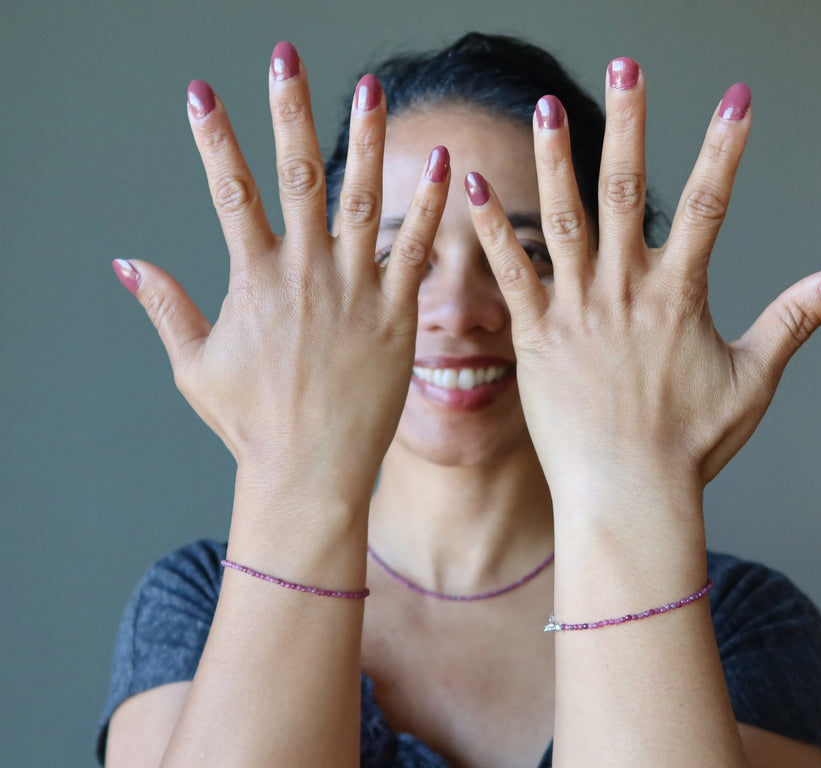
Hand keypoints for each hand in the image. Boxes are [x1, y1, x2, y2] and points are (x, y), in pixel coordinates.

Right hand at [113, 42, 449, 506]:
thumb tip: (124, 262)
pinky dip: (430, 207)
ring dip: (369, 140)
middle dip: (289, 111)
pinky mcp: (397, 316)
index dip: (213, 139)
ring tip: (373, 87)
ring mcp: (354, 292)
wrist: (309, 471)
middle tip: (289, 57)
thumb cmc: (251, 424)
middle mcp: (305, 275)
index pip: (228, 192)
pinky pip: (417, 251)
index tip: (202, 92)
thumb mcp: (194, 365)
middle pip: (298, 177)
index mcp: (254, 281)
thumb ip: (165, 306)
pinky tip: (446, 163)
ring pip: (362, 201)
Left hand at [466, 60, 820, 508]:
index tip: (737, 98)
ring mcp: (577, 310)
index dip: (726, 148)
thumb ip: (797, 317)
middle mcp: (626, 291)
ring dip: (556, 160)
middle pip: (629, 191)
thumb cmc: (690, 445)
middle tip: (628, 65)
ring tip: (547, 106)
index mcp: (679, 296)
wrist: (627, 493)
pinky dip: (492, 228)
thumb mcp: (755, 378)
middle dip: (631, 123)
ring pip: (565, 220)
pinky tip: (474, 185)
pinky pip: (509, 272)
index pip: (711, 205)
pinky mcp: (535, 336)